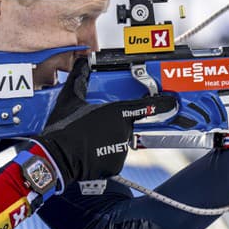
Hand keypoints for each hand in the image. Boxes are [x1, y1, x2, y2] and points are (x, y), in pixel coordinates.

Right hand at [34, 58, 175, 185]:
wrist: (56, 157)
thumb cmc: (63, 128)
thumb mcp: (69, 99)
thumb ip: (79, 79)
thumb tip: (81, 63)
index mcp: (115, 112)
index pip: (143, 107)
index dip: (161, 104)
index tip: (172, 102)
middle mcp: (123, 131)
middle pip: (125, 125)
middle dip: (112, 125)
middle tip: (92, 128)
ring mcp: (121, 149)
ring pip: (119, 142)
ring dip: (108, 141)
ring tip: (86, 141)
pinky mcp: (115, 165)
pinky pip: (113, 158)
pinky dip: (104, 156)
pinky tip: (88, 152)